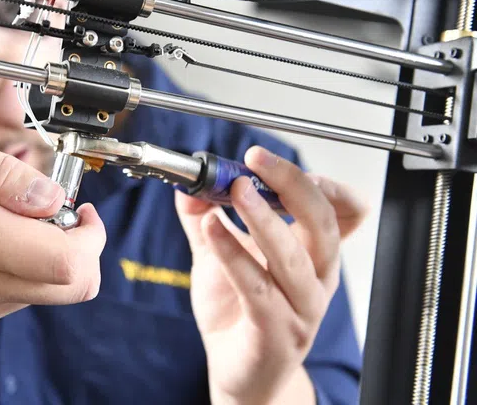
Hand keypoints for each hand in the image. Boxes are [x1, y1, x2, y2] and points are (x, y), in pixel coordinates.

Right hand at [0, 134, 105, 348]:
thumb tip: (50, 197)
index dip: (90, 234)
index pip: (68, 262)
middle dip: (83, 245)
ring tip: (12, 220)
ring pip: (52, 291)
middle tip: (55, 211)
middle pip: (75, 285)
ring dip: (53, 254)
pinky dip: (28, 267)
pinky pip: (24, 296)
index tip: (77, 205)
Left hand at [175, 146, 367, 403]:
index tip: (279, 162)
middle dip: (291, 184)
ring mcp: (301, 309)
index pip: (346, 213)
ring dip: (262, 216)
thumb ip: (205, 217)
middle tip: (256, 160)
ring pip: (292, 255)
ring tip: (234, 189)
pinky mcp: (276, 332)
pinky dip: (233, 253)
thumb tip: (188, 183)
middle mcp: (317, 280)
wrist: (240, 373)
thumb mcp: (222, 256)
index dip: (326, 184)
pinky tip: (210, 229)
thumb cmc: (239, 312)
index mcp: (314, 256)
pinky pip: (257, 287)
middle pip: (323, 223)